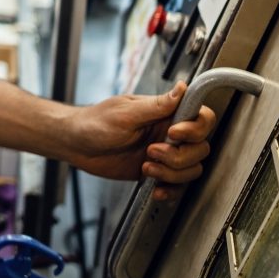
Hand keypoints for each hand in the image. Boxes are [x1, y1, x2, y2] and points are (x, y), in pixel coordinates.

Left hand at [65, 82, 215, 199]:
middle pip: (200, 148)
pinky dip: (170, 190)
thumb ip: (157, 105)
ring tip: (146, 167)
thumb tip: (182, 87)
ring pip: (191, 168)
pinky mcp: (156, 171)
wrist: (77, 145)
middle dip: (178, 156)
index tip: (173, 134)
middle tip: (151, 151)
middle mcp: (168, 133)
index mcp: (164, 113)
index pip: (201, 118)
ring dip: (171, 173)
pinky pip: (177, 185)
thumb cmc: (95, 123)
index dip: (195, 129)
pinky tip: (155, 188)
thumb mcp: (125, 113)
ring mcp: (163, 153)